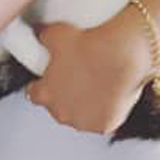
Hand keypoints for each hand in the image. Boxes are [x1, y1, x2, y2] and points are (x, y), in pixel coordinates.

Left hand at [26, 9, 159, 134]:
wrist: (124, 53)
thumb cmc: (91, 45)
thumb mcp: (57, 34)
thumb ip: (43, 38)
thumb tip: (39, 34)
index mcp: (44, 94)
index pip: (35, 94)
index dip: (44, 85)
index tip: (53, 78)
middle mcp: (60, 113)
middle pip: (58, 108)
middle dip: (67, 96)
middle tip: (81, 79)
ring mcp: (84, 121)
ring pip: (81, 116)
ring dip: (86, 106)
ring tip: (99, 87)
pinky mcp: (105, 126)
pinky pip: (103, 120)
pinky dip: (107, 111)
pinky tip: (113, 96)